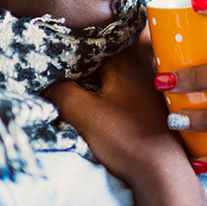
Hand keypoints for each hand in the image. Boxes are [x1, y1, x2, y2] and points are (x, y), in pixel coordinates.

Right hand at [44, 43, 206, 205]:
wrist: (159, 171)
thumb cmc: (125, 137)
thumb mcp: (82, 112)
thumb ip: (60, 90)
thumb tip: (47, 82)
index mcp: (127, 60)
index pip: (97, 35)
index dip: (75, 36)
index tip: (54, 37)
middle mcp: (141, 66)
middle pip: (106, 52)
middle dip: (83, 55)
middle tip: (56, 58)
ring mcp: (146, 85)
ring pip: (112, 70)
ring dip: (94, 74)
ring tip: (69, 79)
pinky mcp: (147, 104)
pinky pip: (120, 86)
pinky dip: (105, 88)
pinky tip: (91, 100)